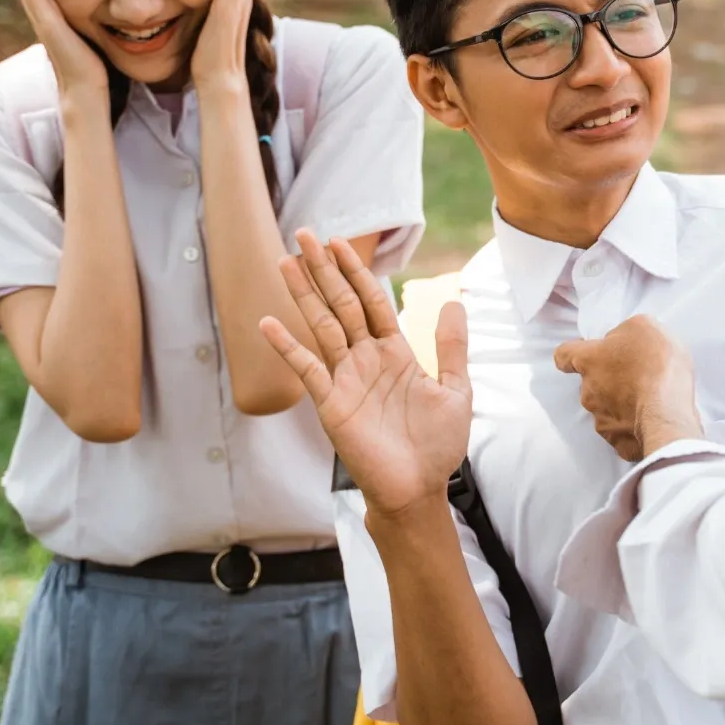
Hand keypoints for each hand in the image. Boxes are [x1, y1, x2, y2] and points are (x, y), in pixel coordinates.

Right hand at [259, 229, 471, 516]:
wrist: (418, 489)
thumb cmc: (437, 445)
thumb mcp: (456, 390)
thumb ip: (452, 347)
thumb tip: (454, 302)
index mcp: (395, 353)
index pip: (372, 300)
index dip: (356, 271)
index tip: (340, 242)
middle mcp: (366, 360)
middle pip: (342, 304)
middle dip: (324, 270)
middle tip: (304, 234)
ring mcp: (346, 379)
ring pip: (322, 326)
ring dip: (304, 294)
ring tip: (285, 262)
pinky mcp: (331, 403)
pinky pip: (307, 368)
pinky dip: (288, 346)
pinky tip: (268, 322)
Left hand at [552, 315, 702, 461]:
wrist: (668, 412)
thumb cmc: (654, 364)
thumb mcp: (643, 327)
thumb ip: (624, 331)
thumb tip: (619, 341)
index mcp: (589, 361)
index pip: (564, 356)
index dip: (571, 354)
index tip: (583, 354)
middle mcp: (588, 393)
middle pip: (590, 384)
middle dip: (608, 381)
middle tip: (635, 376)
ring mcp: (601, 421)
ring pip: (605, 410)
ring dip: (621, 405)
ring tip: (648, 400)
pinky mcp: (618, 443)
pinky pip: (622, 433)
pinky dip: (633, 428)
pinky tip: (652, 421)